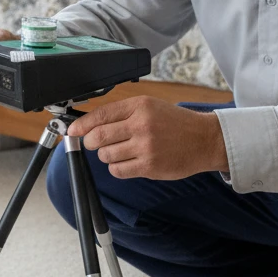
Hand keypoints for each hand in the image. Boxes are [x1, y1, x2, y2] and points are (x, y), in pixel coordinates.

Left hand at [67, 96, 228, 179]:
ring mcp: (145, 147)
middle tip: (95, 144)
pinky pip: (118, 170)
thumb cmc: (176, 124)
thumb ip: (123, 113)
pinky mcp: (149, 166)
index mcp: (139, 106)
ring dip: (107, 155)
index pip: (100, 115)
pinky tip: (127, 162)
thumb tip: (91, 124)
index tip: (73, 131)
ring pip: (107, 155)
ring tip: (119, 151)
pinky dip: (117, 168)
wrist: (204, 140)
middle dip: (91, 142)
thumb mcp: (151, 107)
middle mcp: (141, 124)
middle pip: (99, 137)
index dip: (82, 125)